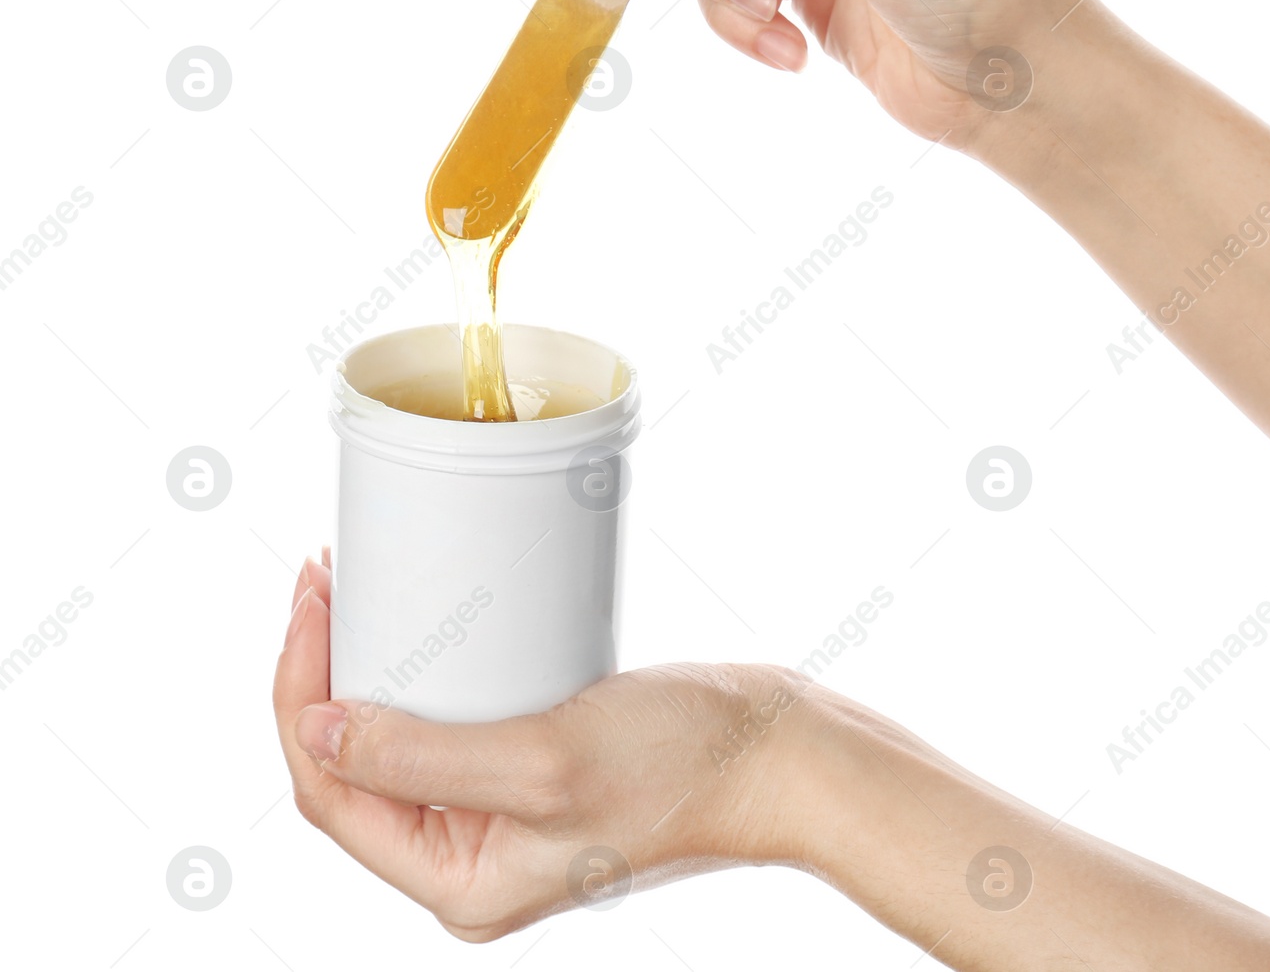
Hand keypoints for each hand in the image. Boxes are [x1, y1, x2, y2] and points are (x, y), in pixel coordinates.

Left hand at [272, 554, 805, 940]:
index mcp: (458, 881)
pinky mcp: (534, 766)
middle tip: (324, 580)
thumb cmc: (681, 766)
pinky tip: (420, 620)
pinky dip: (423, 671)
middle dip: (323, 673)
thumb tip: (319, 731)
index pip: (334, 793)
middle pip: (352, 768)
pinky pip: (449, 722)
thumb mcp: (543, 761)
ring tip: (354, 587)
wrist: (777, 752)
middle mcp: (470, 856)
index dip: (301, 697)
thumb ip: (424, 758)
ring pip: (396, 741)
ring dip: (366, 667)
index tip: (312, 604)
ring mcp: (502, 813)